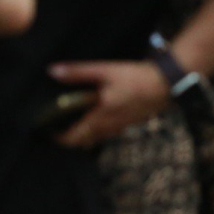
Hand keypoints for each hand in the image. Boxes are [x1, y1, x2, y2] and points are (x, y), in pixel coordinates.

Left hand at [48, 59, 169, 147]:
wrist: (167, 83)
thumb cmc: (135, 78)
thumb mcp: (106, 71)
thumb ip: (79, 73)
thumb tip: (53, 71)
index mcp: (99, 118)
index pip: (72, 138)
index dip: (57, 138)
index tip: (47, 129)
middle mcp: (109, 128)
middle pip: (83, 141)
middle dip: (69, 136)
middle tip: (58, 124)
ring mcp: (121, 127)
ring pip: (96, 138)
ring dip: (84, 134)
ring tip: (74, 119)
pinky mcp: (130, 122)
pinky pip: (108, 132)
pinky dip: (97, 129)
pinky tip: (98, 115)